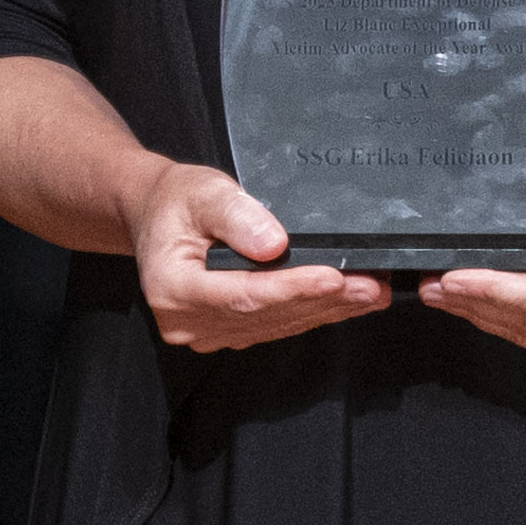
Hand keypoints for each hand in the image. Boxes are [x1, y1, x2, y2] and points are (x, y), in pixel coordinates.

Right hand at [136, 161, 390, 353]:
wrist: (155, 214)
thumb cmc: (177, 201)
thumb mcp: (203, 192)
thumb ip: (237, 216)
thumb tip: (275, 244)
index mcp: (173, 288)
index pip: (243, 294)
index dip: (293, 288)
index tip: (334, 277)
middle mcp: (185, 321)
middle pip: (265, 315)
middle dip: (322, 300)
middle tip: (370, 286)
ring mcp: (204, 332)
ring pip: (274, 324)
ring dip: (326, 310)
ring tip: (369, 292)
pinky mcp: (224, 332)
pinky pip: (272, 325)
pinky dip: (311, 312)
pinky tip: (344, 301)